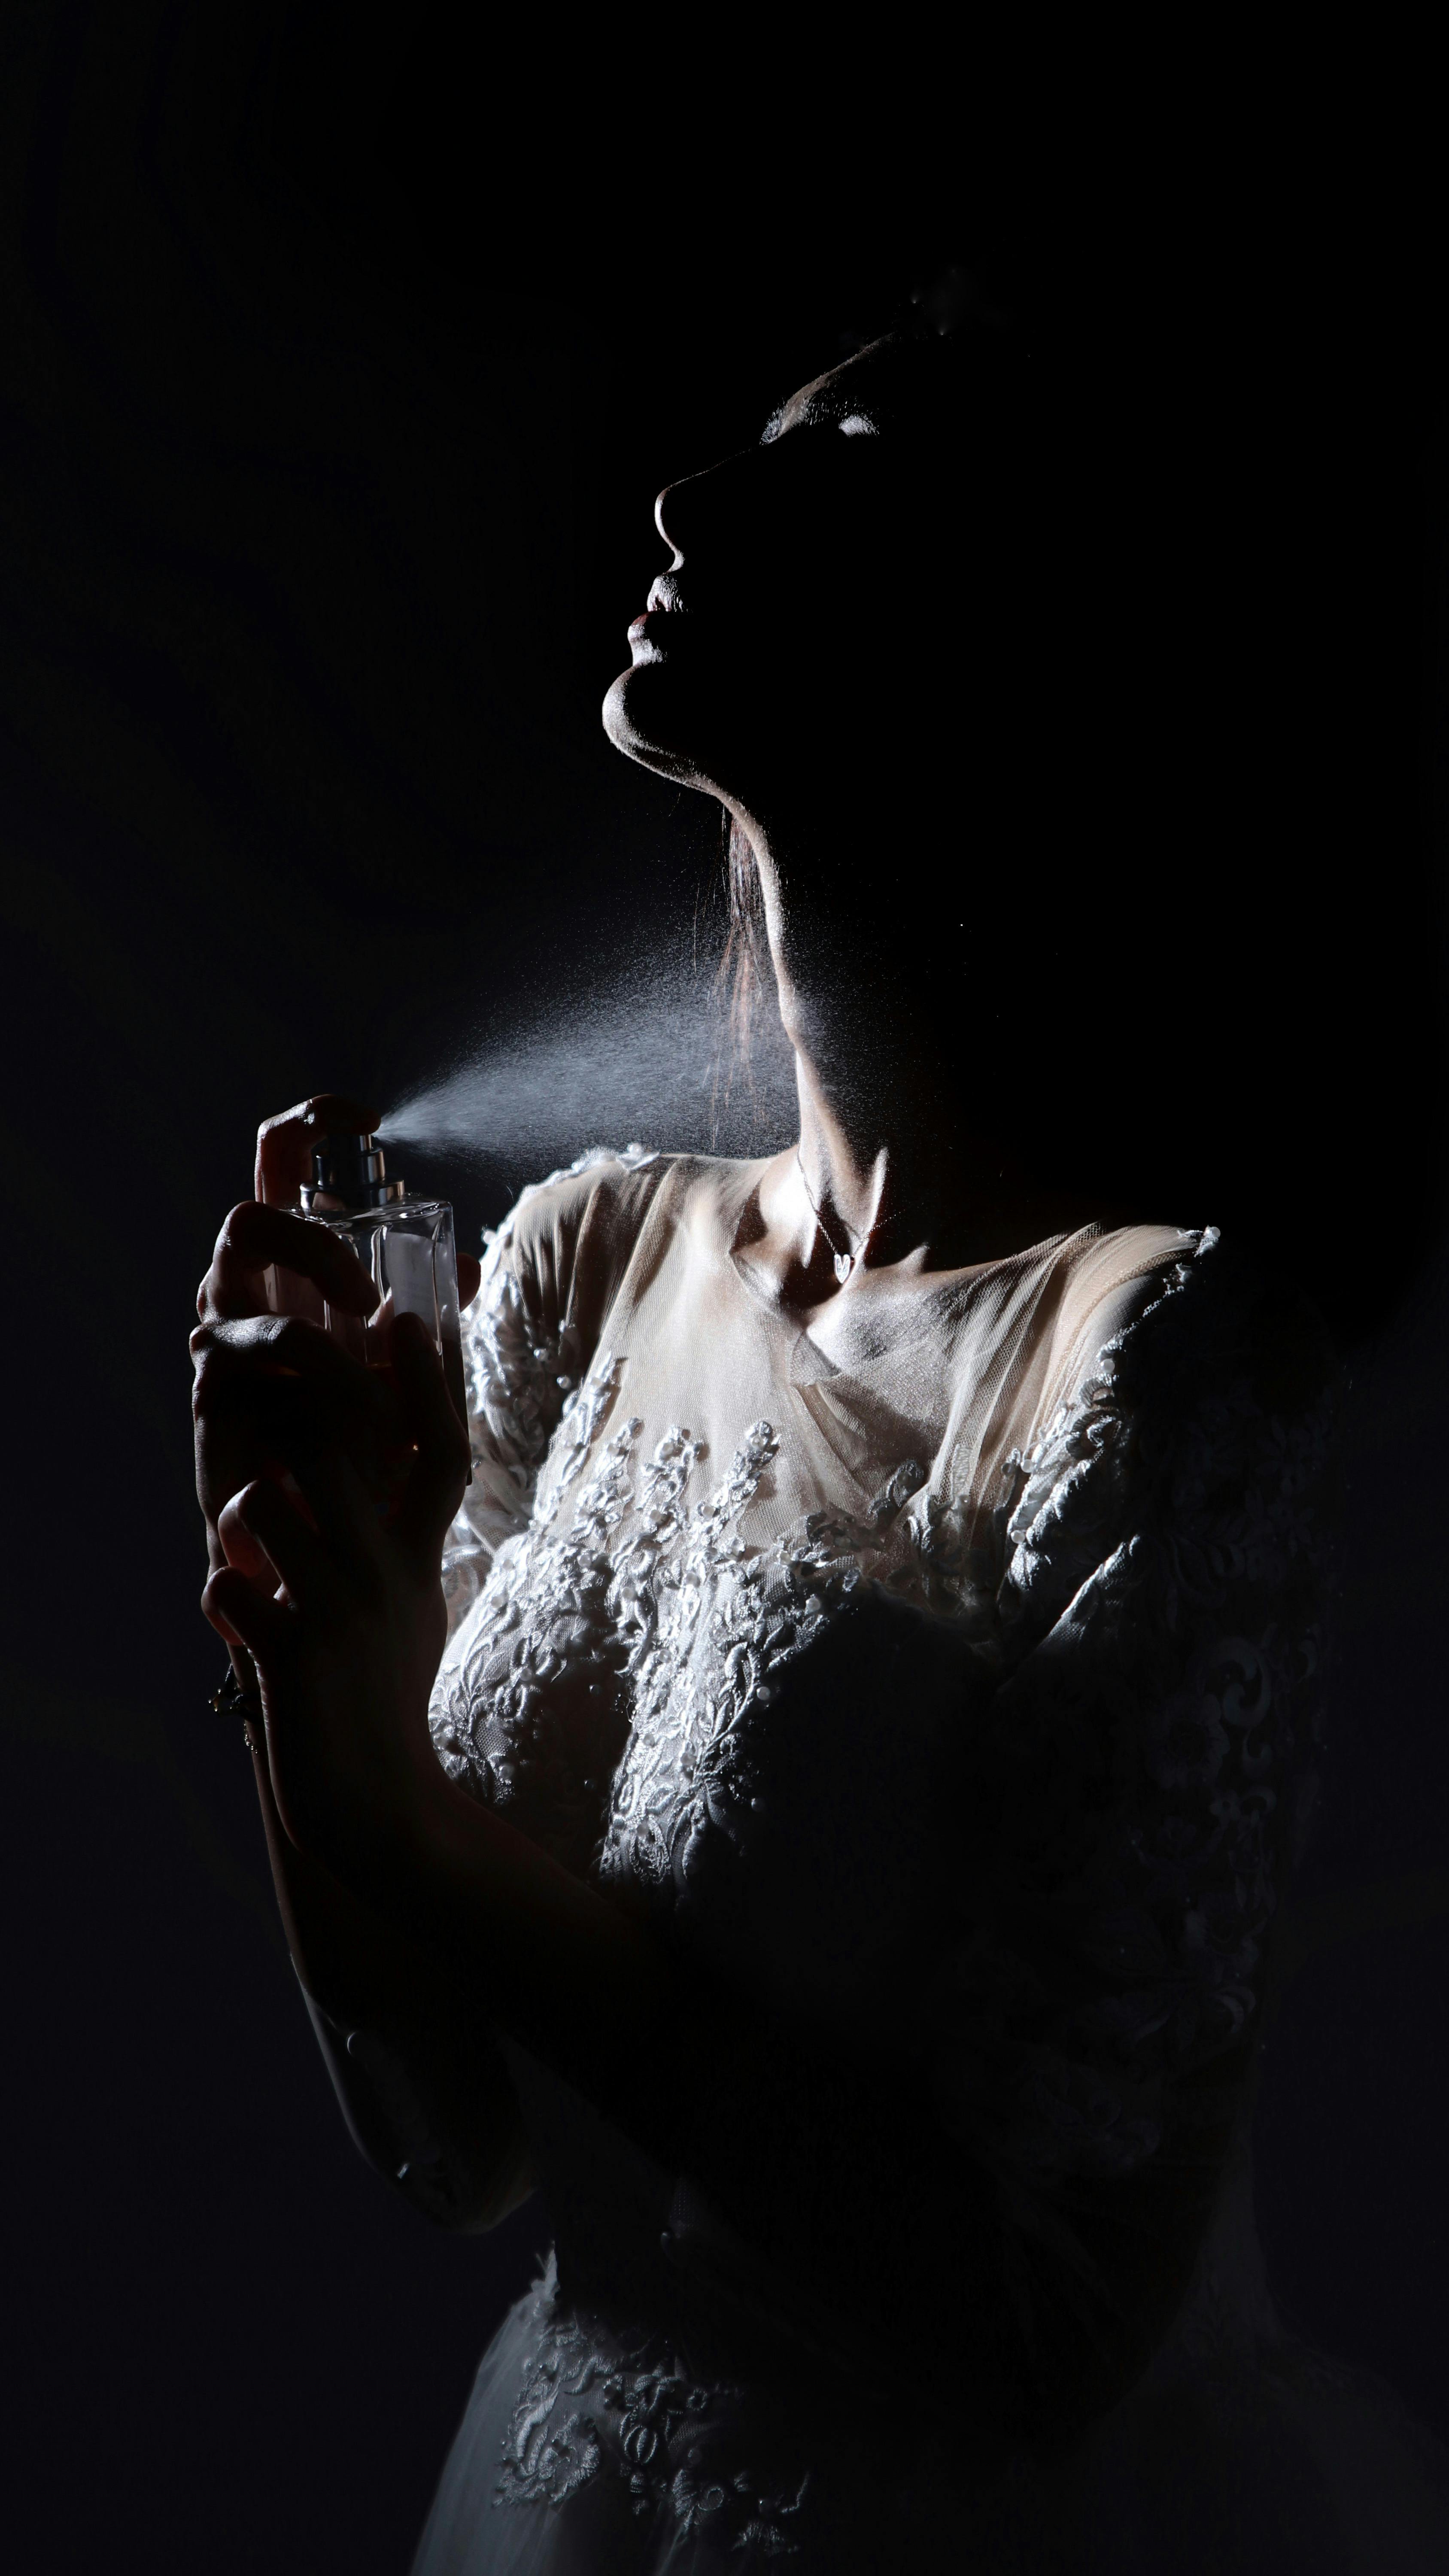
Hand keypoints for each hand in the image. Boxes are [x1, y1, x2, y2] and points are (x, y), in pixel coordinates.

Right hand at [192, 1092, 478, 1570]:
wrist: (324, 1530)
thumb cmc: (363, 1435)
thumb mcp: (408, 1360)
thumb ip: (430, 1310)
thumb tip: (471, 1263)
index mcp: (289, 1263)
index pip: (279, 1165)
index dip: (309, 1123)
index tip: (365, 1118)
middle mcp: (245, 1292)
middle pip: (247, 1217)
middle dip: (313, 1245)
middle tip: (370, 1298)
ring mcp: (222, 1343)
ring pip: (246, 1301)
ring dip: (321, 1341)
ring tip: (375, 1391)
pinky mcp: (212, 1401)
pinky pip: (248, 1374)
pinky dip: (311, 1399)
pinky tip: (355, 1435)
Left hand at [201, 1309, 469, 1894]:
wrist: (381, 1806)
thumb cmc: (387, 1697)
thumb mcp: (415, 1605)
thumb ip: (406, 1536)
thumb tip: (398, 1468)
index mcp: (419, 1558)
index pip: (441, 1448)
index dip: (424, 1378)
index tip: (402, 1314)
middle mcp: (389, 1575)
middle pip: (341, 1451)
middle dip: (293, 1429)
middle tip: (270, 1432)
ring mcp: (342, 1614)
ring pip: (271, 1505)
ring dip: (245, 1512)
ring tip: (251, 1546)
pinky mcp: (293, 1659)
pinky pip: (229, 1585)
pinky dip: (221, 1591)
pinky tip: (236, 1617)